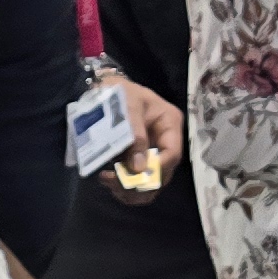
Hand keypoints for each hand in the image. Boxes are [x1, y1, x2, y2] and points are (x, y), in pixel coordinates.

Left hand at [103, 80, 185, 204]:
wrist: (104, 88)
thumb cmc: (119, 93)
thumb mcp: (127, 107)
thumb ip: (135, 135)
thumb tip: (139, 168)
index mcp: (169, 123)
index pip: (172, 153)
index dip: (156, 169)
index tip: (135, 176)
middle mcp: (165, 141)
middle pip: (162, 173)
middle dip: (141, 184)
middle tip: (116, 184)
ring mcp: (152, 152)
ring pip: (150, 182)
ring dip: (132, 190)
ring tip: (109, 182)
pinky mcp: (138, 159)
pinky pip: (137, 180)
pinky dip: (124, 187)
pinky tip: (108, 181)